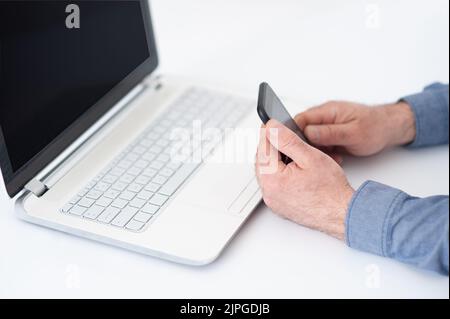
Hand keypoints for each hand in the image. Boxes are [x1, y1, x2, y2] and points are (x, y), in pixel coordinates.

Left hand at [255, 120, 354, 239]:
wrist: (342, 213)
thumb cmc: (331, 190)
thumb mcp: (309, 156)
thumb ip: (287, 140)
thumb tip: (272, 127)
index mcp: (272, 180)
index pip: (263, 148)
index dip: (268, 132)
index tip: (271, 122)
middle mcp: (269, 193)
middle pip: (263, 161)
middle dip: (271, 145)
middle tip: (280, 132)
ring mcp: (274, 201)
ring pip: (268, 172)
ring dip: (275, 158)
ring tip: (289, 147)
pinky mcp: (280, 205)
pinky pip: (274, 184)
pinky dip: (280, 172)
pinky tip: (291, 165)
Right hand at [295, 101, 415, 156]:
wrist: (390, 128)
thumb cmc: (376, 127)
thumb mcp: (353, 133)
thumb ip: (329, 133)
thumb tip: (307, 133)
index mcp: (328, 111)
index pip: (300, 120)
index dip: (294, 135)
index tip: (299, 149)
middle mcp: (325, 116)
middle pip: (302, 130)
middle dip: (307, 146)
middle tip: (318, 156)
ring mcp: (327, 124)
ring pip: (311, 139)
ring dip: (318, 151)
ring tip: (332, 157)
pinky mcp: (330, 133)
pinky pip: (320, 143)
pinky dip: (325, 152)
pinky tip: (335, 157)